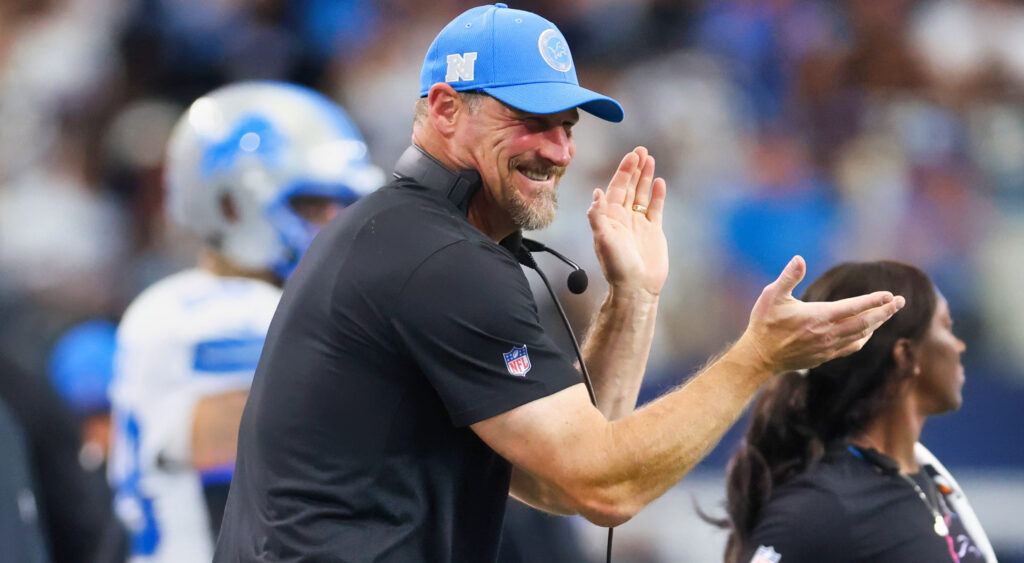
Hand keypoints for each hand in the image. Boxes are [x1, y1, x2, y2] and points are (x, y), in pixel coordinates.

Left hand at [586, 147, 668, 297]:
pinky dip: (657, 195)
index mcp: (610, 217)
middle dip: (634, 168)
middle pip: (629, 186)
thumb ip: (598, 216)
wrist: (636, 288)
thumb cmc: (617, 267)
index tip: (632, 156)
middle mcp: (623, 218)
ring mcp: (638, 223)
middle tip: (641, 149)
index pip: (616, 188)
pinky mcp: (652, 231)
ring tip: (650, 158)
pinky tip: (659, 181)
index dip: (623, 171)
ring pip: (641, 194)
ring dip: (645, 177)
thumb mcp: (604, 240)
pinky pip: (655, 208)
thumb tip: (596, 193)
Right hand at [737, 256, 905, 373]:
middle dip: (885, 312)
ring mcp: (827, 347)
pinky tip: (867, 332)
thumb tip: (799, 259)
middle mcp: (827, 333)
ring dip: (877, 324)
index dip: (873, 301)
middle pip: (865, 323)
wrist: (759, 356)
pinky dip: (864, 337)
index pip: (853, 307)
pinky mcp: (824, 357)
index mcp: (818, 316)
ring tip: (887, 314)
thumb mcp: (771, 295)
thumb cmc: (764, 323)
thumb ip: (788, 277)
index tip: (889, 295)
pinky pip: (852, 347)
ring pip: (861, 335)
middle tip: (901, 302)